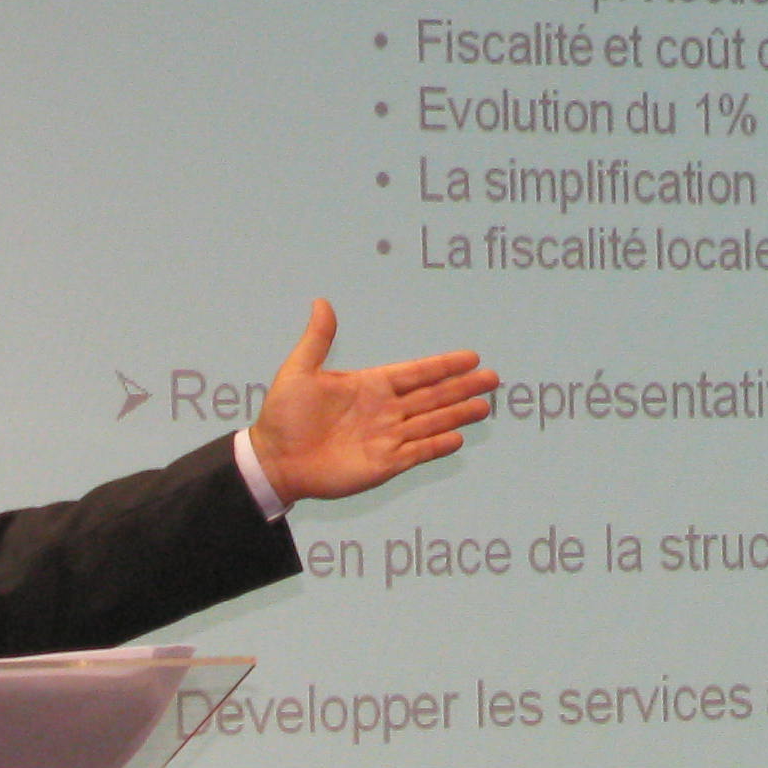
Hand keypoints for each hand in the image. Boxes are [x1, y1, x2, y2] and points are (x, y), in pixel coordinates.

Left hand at [245, 300, 496, 503]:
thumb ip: (317, 339)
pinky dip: (437, 446)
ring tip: (484, 406)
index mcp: (370, 386)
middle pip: (432, 396)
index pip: (416, 373)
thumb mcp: (299, 371)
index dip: (443, 365)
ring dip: (458, 415)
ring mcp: (387, 438)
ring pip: (431, 423)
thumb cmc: (284, 416)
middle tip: (493, 378)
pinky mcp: (384, 464)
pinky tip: (458, 438)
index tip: (471, 357)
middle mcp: (385, 411)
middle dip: (462, 387)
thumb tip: (322, 302)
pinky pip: (417, 453)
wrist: (274, 460)